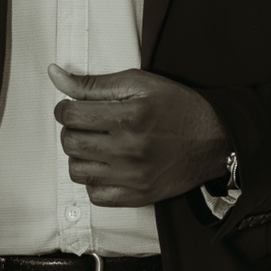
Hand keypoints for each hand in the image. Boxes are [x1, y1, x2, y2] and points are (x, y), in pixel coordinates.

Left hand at [48, 65, 231, 202]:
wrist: (216, 139)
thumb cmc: (178, 107)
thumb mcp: (139, 83)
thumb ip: (93, 82)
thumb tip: (55, 74)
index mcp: (129, 116)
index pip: (69, 114)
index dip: (66, 108)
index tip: (75, 107)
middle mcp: (129, 149)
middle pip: (69, 142)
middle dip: (72, 130)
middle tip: (89, 124)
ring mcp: (133, 176)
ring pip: (77, 170)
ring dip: (80, 155)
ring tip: (97, 145)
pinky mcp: (138, 195)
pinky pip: (95, 195)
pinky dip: (94, 181)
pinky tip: (107, 166)